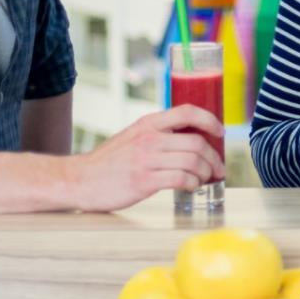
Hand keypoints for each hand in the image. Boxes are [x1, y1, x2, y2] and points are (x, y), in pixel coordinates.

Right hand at [68, 105, 225, 211]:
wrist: (79, 180)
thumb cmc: (109, 162)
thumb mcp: (133, 137)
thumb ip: (157, 135)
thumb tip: (189, 140)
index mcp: (148, 123)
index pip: (187, 111)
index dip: (210, 120)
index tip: (220, 132)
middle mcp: (150, 138)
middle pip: (197, 142)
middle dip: (214, 158)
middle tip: (218, 168)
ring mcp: (147, 159)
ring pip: (193, 162)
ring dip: (205, 173)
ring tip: (205, 180)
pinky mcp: (144, 181)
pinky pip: (181, 179)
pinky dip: (192, 184)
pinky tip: (191, 187)